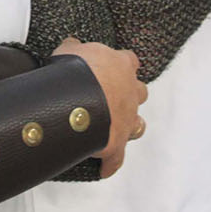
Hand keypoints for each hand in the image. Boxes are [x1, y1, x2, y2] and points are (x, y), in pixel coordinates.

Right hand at [52, 37, 146, 177]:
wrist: (78, 98)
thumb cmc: (77, 71)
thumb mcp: (71, 49)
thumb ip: (75, 47)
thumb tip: (72, 43)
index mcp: (120, 66)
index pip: (130, 61)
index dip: (123, 64)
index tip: (116, 67)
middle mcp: (129, 92)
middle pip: (140, 93)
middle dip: (129, 96)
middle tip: (112, 98)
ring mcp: (127, 118)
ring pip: (138, 125)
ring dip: (129, 127)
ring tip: (115, 130)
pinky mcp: (117, 143)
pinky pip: (117, 158)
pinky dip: (111, 163)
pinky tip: (103, 168)